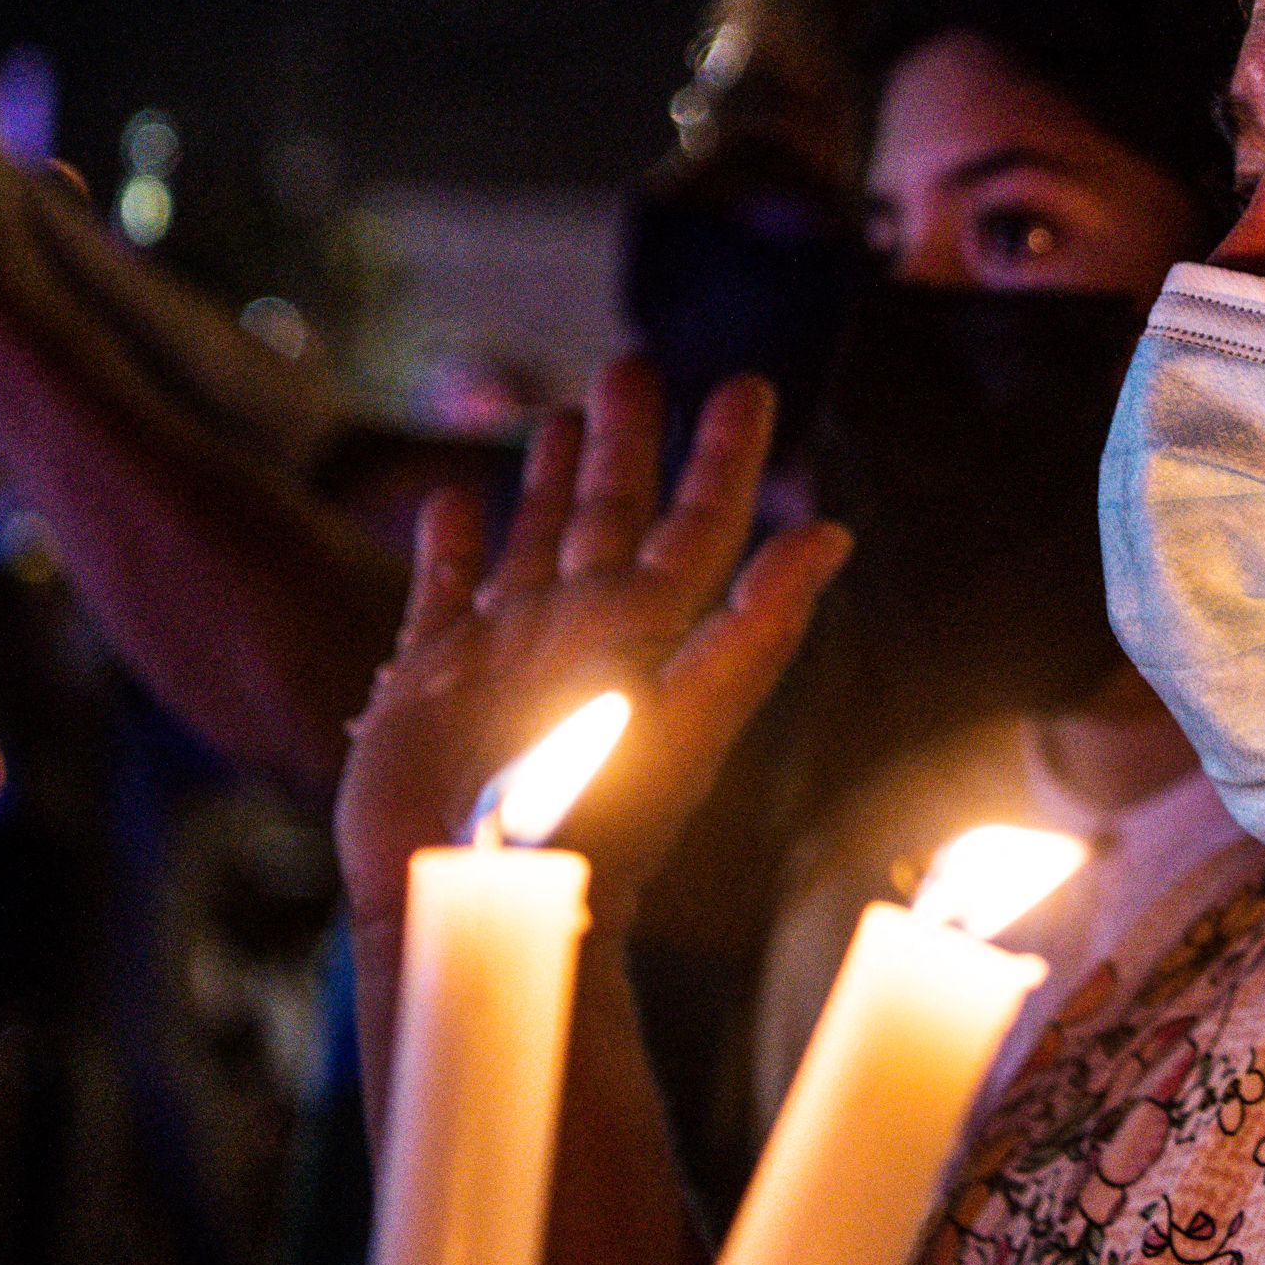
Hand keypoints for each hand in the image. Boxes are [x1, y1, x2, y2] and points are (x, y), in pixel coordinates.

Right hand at [336, 356, 850, 932]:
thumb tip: (834, 537)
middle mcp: (581, 628)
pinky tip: (450, 498)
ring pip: (535, 538)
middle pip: (614, 511)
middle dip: (628, 441)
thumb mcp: (686, 716)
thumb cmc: (590, 822)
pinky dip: (448, 543)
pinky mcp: (430, 678)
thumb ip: (756, 627)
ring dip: (549, 478)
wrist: (477, 901)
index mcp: (649, 630)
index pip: (701, 522)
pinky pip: (441, 590)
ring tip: (562, 412)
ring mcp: (505, 650)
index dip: (725, 456)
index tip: (747, 386)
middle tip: (637, 363)